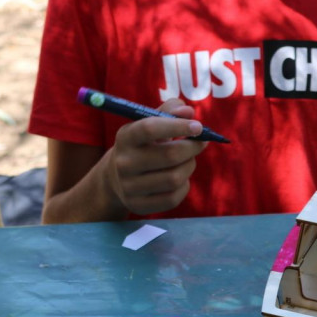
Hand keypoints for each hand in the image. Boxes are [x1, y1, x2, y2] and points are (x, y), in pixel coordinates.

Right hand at [102, 98, 207, 215]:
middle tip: (201, 142)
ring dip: (189, 166)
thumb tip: (188, 112)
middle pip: (169, 155)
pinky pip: (173, 198)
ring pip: (175, 178)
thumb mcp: (147, 123)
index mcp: (125, 137)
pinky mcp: (138, 205)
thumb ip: (169, 111)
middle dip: (192, 148)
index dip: (177, 126)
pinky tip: (179, 178)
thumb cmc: (141, 144)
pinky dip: (184, 186)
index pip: (149, 129)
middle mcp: (124, 162)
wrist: (115, 177)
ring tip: (188, 160)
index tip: (198, 126)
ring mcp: (129, 186)